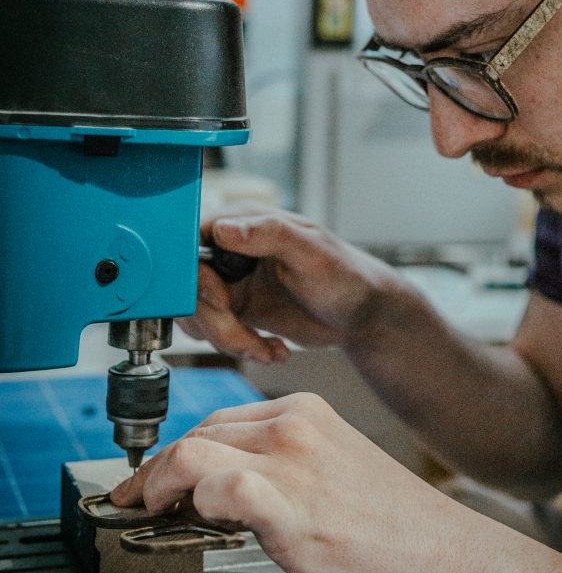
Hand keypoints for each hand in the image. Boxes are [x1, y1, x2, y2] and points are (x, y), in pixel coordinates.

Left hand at [110, 392, 458, 572]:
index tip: (160, 478)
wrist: (449, 555)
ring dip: (157, 484)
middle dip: (157, 469)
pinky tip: (193, 525)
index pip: (220, 420)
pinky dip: (193, 505)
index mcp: (306, 412)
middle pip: (198, 432)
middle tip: (140, 500)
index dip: (181, 451)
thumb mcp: (337, 470)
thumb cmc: (399, 526)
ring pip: (192, 453)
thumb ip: (286, 468)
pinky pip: (220, 489)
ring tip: (148, 513)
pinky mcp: (291, 506)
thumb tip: (228, 493)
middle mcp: (295, 425)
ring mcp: (292, 463)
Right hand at [179, 204, 401, 363]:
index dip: (196, 277)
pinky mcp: (235, 308)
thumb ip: (267, 234)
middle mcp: (231, 249)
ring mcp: (231, 280)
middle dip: (215, 323)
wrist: (361, 314)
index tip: (222, 301)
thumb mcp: (309, 251)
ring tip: (268, 350)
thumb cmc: (345, 275)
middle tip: (248, 342)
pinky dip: (238, 348)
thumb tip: (223, 228)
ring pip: (197, 315)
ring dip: (228, 341)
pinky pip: (212, 332)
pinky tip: (272, 350)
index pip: (191, 242)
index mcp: (245, 222)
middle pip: (189, 286)